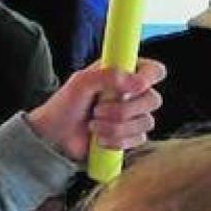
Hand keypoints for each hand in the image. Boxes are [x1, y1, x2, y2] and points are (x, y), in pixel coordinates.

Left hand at [26, 58, 166, 162]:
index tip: (134, 86)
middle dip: (124, 109)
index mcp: (122, 73)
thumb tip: (137, 82)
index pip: (153, 70)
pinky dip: (116, 140)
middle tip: (97, 110)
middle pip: (154, 99)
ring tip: (92, 124)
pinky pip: (139, 140)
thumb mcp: (80, 82)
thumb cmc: (65, 104)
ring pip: (146, 122)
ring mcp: (133, 116)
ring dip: (115, 126)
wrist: (56, 135)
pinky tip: (99, 138)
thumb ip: (106, 75)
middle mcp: (132, 93)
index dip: (148, 77)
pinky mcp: (131, 137)